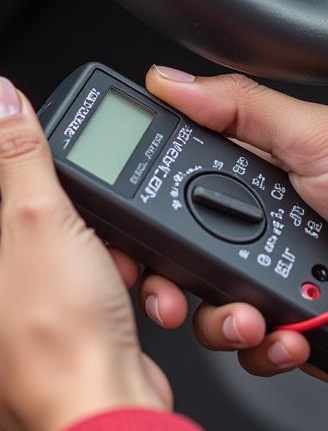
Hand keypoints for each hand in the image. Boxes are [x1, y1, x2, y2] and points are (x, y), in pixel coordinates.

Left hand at [0, 76, 170, 430]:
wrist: (112, 426)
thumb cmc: (64, 351)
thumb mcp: (42, 222)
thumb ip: (17, 153)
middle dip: (6, 219)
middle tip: (39, 198)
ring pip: (5, 288)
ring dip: (46, 256)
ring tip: (86, 244)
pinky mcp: (24, 381)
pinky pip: (35, 322)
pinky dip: (65, 295)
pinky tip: (102, 283)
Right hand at [140, 66, 327, 379]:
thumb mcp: (318, 139)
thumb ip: (241, 108)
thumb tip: (169, 79)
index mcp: (252, 182)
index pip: (169, 196)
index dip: (139, 219)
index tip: (122, 241)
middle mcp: (254, 232)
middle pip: (174, 261)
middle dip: (165, 284)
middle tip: (167, 293)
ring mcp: (273, 285)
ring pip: (205, 312)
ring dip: (218, 324)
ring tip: (250, 319)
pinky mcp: (292, 329)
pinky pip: (250, 350)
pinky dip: (263, 351)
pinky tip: (288, 336)